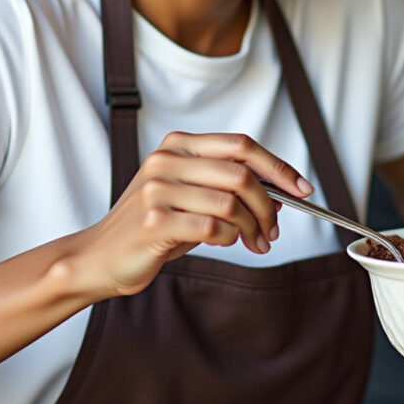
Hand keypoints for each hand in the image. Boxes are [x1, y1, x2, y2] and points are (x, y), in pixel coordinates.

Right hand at [67, 132, 313, 299]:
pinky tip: (230, 244)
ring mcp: (158, 188)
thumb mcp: (193, 200)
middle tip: (275, 229)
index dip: (278, 167)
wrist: (101, 258)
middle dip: (269, 205)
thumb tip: (280, 193)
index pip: (241, 145)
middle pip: (241, 173)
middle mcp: (167, 160)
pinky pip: (214, 227)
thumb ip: (230, 190)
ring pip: (231, 202)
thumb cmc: (153, 229)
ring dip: (253, 227)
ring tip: (257, 243)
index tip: (302, 189)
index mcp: (178, 146)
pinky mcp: (154, 220)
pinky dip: (231, 238)